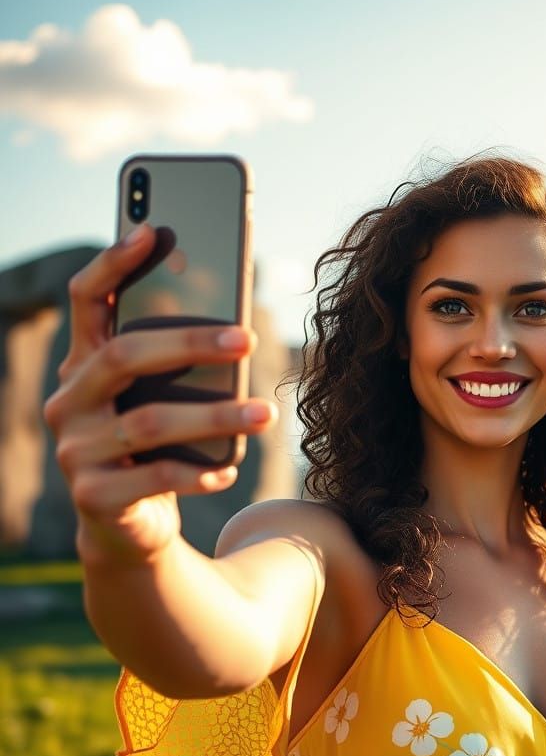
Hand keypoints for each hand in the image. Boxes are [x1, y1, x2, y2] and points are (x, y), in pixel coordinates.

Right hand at [42, 225, 278, 566]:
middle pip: (124, 356)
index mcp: (85, 365)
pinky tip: (230, 471)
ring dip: (216, 415)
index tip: (152, 231)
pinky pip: (155, 478)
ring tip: (266, 413)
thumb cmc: (156, 446)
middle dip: (189, 342)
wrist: (129, 524)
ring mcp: (76, 449)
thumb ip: (179, 364)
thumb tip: (236, 323)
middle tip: (247, 339)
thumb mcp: (162, 399)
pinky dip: (200, 473)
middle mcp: (70, 401)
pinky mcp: (94, 496)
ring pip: (150, 422)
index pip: (87, 301)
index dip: (113, 264)